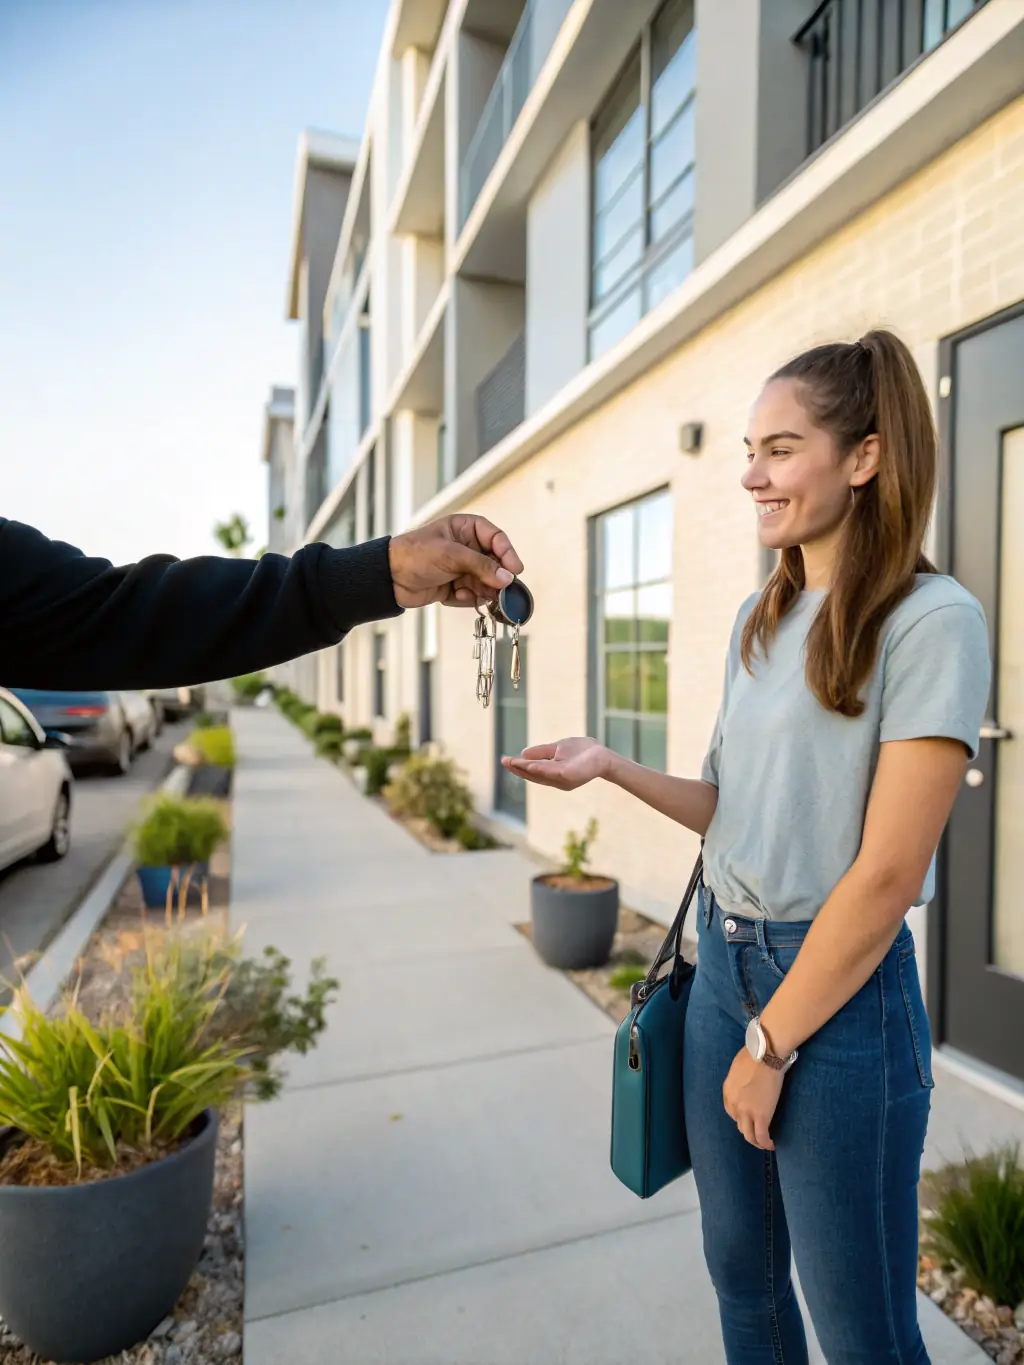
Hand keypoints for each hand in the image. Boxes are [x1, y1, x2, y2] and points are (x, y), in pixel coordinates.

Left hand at [388, 515, 523, 608]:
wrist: (388, 579)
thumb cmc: (414, 555)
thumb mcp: (451, 555)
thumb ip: (481, 566)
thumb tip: (507, 578)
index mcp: (465, 528)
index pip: (496, 538)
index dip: (508, 553)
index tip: (515, 570)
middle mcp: (466, 547)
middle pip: (494, 563)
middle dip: (496, 577)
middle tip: (500, 590)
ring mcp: (461, 568)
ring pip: (486, 581)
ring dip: (483, 590)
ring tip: (474, 595)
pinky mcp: (455, 586)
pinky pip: (473, 594)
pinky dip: (468, 598)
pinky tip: (456, 596)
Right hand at [501, 737, 610, 790]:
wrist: (603, 757)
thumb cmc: (582, 751)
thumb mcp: (558, 749)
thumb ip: (542, 753)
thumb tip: (523, 753)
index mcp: (552, 774)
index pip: (532, 770)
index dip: (519, 766)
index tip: (505, 760)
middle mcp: (556, 779)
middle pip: (533, 774)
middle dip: (518, 768)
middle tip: (503, 761)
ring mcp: (562, 778)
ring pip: (540, 773)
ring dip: (525, 768)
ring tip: (512, 762)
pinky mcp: (569, 774)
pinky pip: (552, 771)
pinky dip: (540, 769)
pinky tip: (530, 765)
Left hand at [722, 1048, 784, 1150]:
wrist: (765, 1055)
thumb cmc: (754, 1055)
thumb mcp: (737, 1068)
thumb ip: (738, 1081)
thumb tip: (746, 1084)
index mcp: (727, 1092)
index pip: (731, 1112)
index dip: (740, 1117)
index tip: (749, 1118)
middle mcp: (734, 1105)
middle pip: (739, 1124)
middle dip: (748, 1130)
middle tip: (757, 1132)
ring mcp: (746, 1112)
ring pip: (749, 1135)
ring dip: (756, 1141)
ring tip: (764, 1143)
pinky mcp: (761, 1116)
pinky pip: (761, 1136)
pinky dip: (766, 1143)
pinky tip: (771, 1145)